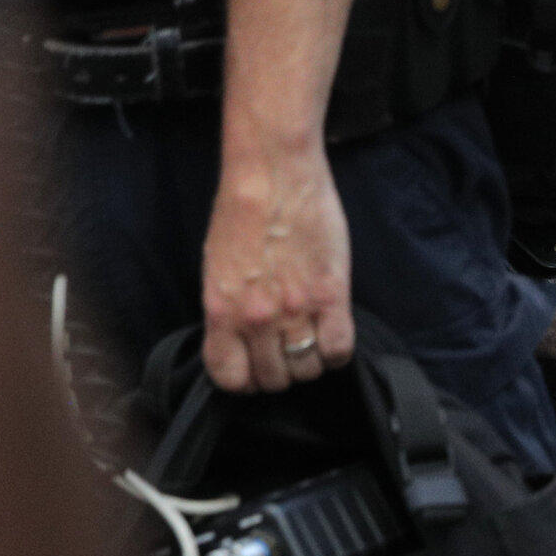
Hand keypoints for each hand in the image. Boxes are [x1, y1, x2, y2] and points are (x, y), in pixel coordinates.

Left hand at [200, 146, 355, 392]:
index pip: (231, 377)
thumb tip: (242, 340)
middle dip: (280, 371)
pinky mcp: (331, 295)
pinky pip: (338, 350)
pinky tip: (331, 334)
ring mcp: (296, 310)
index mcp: (221, 312)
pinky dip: (336, 352)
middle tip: (286, 351)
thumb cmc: (241, 213)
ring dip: (309, 362)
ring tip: (311, 339)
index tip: (254, 369)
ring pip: (307, 369)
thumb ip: (228, 311)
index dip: (245, 380)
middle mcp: (256, 318)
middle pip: (273, 379)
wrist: (273, 175)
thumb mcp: (217, 269)